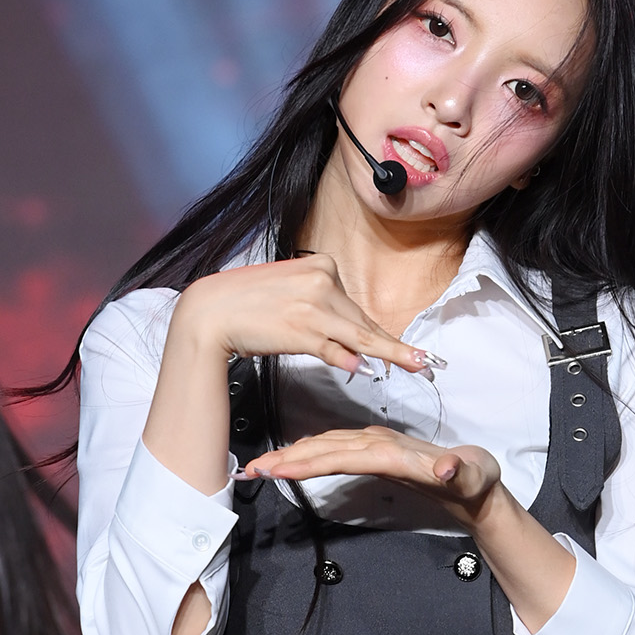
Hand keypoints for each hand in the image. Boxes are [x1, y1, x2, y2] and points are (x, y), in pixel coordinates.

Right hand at [168, 255, 435, 377]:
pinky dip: (352, 360)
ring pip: (360, 335)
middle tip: (423, 362)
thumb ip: (323, 320)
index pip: (355, 307)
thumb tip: (354, 354)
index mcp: (320, 265)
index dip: (379, 333)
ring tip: (419, 364)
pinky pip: (336, 348)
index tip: (406, 348)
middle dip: (389, 348)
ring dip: (392, 353)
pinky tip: (371, 369)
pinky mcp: (303, 327)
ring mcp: (314, 303)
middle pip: (361, 321)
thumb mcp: (289, 298)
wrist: (210, 311)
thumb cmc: (246, 305)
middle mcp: (322, 280)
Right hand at [240, 426, 502, 527]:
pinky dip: (309, 454)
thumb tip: (445, 469)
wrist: (478, 479)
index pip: (346, 455)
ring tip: (261, 465)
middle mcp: (380, 444)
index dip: (312, 461)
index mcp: (396, 451)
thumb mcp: (475, 476)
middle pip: (326, 448)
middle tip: (252, 468)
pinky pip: (334, 450)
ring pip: (326, 446)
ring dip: (293, 455)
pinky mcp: (373, 453)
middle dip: (288, 457)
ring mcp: (375, 446)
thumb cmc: (476, 479)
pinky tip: (292, 459)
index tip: (281, 469)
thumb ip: (460, 472)